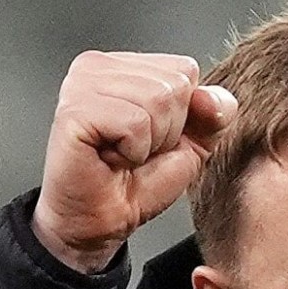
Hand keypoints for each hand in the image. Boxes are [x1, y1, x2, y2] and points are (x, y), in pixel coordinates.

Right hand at [31, 51, 237, 273]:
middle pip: (175, 84)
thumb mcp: (191, 146)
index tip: (152, 139)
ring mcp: (82, 83)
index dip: (183, 116)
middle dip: (167, 130)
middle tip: (134, 151)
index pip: (185, 69)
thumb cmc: (135, 184)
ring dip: (150, 142)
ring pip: (157, 99)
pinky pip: (135, 122)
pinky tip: (110, 158)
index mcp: (124, 65)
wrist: (100, 223)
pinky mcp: (75, 110)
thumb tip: (213, 97)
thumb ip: (212, 115)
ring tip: (122, 154)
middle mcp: (98, 65)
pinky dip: (134, 151)